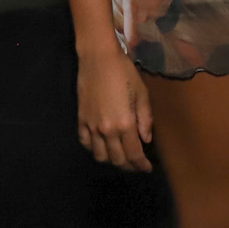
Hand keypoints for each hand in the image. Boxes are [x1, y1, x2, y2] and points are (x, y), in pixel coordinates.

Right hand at [77, 46, 153, 170]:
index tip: (147, 168)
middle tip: (137, 164)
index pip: (134, 154)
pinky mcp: (81, 121)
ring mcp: (91, 127)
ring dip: (112, 160)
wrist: (98, 59)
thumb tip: (146, 139)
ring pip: (100, 156)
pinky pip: (86, 144)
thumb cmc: (124, 72)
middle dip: (129, 166)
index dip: (141, 165)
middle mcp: (106, 130)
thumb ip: (145, 119)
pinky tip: (102, 146)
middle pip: (118, 159)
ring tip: (121, 156)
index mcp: (124, 124)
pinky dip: (95, 150)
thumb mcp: (142, 93)